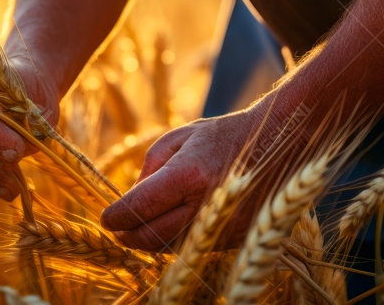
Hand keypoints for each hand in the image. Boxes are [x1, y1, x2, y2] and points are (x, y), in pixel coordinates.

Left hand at [100, 109, 260, 250]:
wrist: (278, 143)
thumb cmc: (221, 137)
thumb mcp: (178, 139)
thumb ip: (149, 170)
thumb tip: (130, 201)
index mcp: (188, 175)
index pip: (140, 206)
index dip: (116, 216)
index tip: (105, 218)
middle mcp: (206, 205)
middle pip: (152, 236)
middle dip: (128, 236)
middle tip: (116, 230)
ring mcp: (223, 225)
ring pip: (172, 248)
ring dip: (149, 242)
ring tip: (137, 230)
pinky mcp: (235, 238)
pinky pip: (194, 247)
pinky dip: (175, 241)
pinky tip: (167, 228)